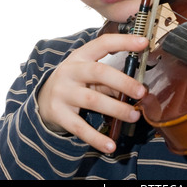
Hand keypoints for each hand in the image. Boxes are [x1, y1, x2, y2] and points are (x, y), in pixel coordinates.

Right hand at [37, 33, 147, 153]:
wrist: (42, 98)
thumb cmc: (75, 81)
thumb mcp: (88, 74)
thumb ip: (110, 79)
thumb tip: (137, 88)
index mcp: (81, 56)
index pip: (103, 43)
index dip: (124, 42)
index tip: (143, 43)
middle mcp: (70, 71)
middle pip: (98, 72)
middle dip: (123, 82)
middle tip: (142, 91)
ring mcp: (63, 92)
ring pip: (92, 100)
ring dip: (116, 109)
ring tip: (134, 116)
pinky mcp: (59, 113)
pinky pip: (79, 127)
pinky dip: (96, 138)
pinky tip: (110, 145)